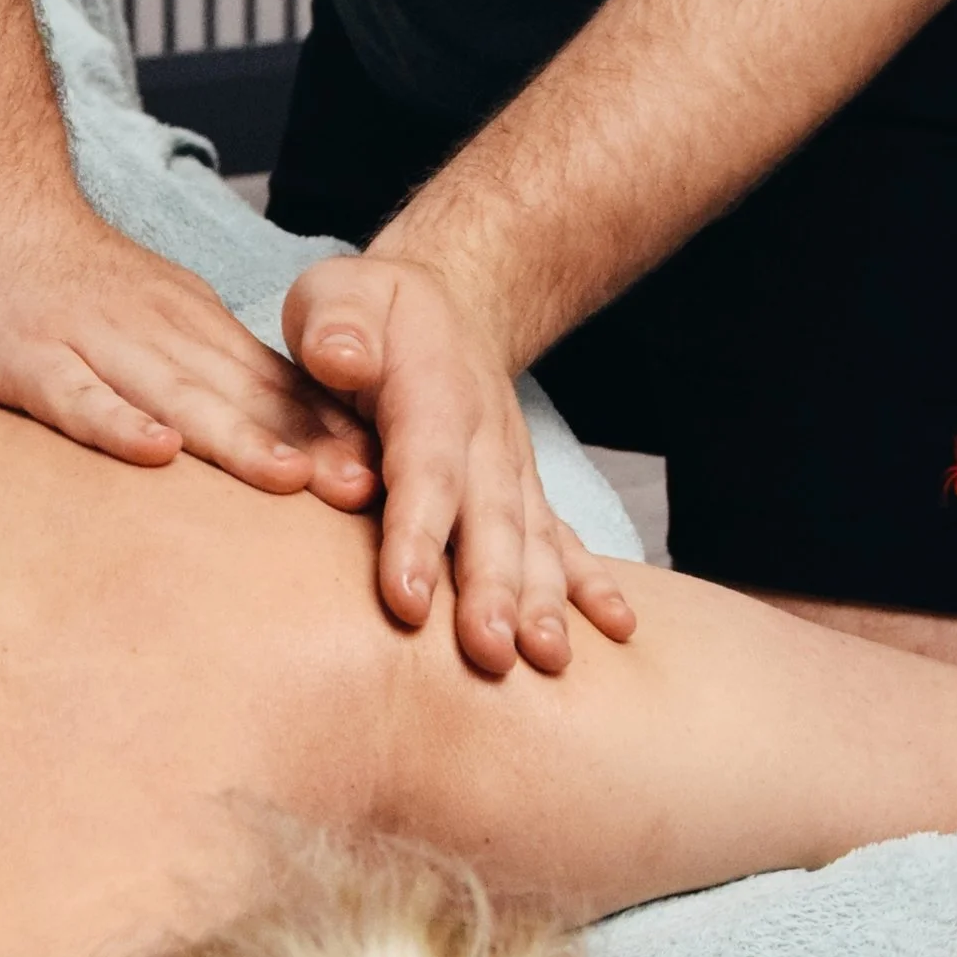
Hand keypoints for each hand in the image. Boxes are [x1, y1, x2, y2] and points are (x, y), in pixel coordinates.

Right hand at [0, 177, 376, 505]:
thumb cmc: (73, 280)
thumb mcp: (161, 316)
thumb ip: (215, 375)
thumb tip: (289, 438)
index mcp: (194, 328)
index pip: (275, 384)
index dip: (331, 430)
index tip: (389, 474)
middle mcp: (158, 334)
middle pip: (242, 397)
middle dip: (306, 445)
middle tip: (364, 491)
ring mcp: (96, 344)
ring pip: (176, 396)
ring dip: (235, 438)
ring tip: (288, 478)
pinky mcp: (32, 359)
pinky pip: (79, 396)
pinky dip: (118, 425)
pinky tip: (156, 454)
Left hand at [279, 250, 636, 674]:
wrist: (442, 307)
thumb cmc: (372, 313)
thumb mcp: (338, 294)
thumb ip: (337, 324)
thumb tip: (339, 359)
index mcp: (433, 393)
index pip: (425, 469)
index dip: (416, 535)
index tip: (407, 601)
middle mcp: (485, 438)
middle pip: (490, 520)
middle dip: (493, 590)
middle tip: (489, 654)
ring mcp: (512, 469)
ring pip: (531, 540)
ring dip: (542, 601)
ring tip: (549, 661)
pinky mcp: (523, 494)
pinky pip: (563, 540)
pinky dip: (589, 584)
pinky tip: (618, 630)